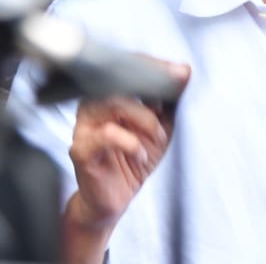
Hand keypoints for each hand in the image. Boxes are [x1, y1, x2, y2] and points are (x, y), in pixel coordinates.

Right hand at [62, 60, 189, 261]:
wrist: (115, 200)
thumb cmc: (134, 159)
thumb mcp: (161, 128)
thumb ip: (170, 101)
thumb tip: (184, 71)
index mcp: (108, 94)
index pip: (127, 67)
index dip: (154, 66)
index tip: (179, 72)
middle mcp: (92, 105)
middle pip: (120, 82)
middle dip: (152, 93)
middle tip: (168, 109)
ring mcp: (83, 126)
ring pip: (114, 103)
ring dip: (145, 120)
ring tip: (157, 139)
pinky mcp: (81, 149)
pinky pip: (106, 135)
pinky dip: (130, 143)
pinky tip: (139, 155)